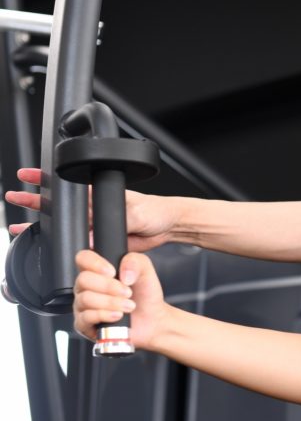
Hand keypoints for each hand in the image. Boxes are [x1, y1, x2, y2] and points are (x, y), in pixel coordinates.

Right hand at [5, 168, 179, 251]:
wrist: (167, 227)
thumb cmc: (155, 211)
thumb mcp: (136, 212)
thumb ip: (116, 221)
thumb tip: (94, 232)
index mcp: (99, 195)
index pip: (68, 185)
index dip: (46, 179)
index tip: (27, 175)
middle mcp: (94, 209)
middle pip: (58, 205)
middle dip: (34, 200)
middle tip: (14, 196)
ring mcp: (95, 224)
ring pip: (63, 225)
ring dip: (41, 226)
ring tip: (19, 228)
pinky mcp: (100, 240)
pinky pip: (76, 242)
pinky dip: (61, 243)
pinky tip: (46, 245)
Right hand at [73, 250, 166, 349]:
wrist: (152, 319)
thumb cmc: (144, 294)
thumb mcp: (145, 270)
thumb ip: (135, 262)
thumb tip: (123, 274)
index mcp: (97, 271)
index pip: (83, 258)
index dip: (95, 263)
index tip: (113, 272)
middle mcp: (86, 287)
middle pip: (83, 280)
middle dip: (108, 286)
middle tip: (127, 292)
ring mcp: (83, 306)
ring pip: (85, 299)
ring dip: (110, 302)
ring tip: (128, 305)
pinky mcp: (84, 324)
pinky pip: (86, 317)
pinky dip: (105, 315)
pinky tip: (118, 315)